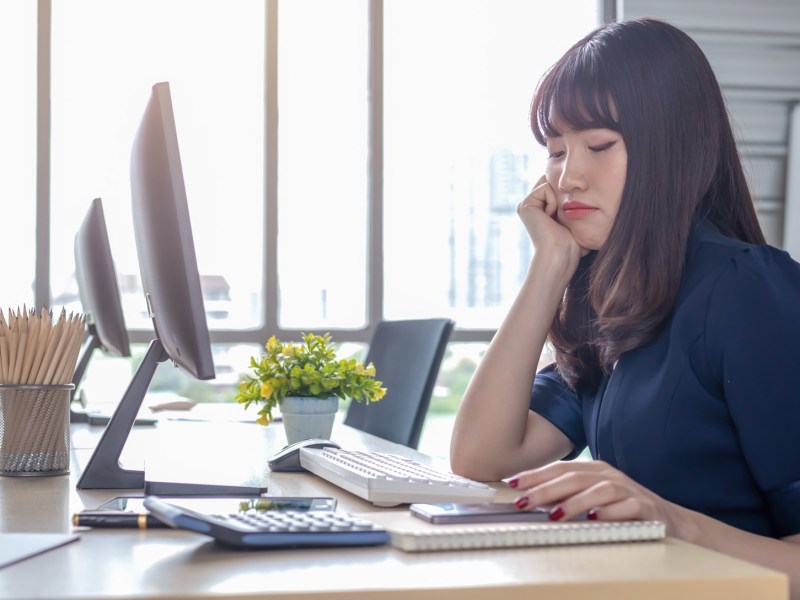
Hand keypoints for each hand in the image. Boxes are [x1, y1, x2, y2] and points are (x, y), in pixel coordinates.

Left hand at [508, 460, 682, 533]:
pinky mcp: (646, 508)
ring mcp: (629, 490)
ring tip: (554, 514)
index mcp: (595, 470)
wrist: (672, 520)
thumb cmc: (626, 508)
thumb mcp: (594, 498)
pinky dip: (610, 512)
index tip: (513, 483)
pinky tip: (595, 519)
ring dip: (575, 503)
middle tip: (524, 501)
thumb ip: (568, 496)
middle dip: (546, 489)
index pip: (561, 469)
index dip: (536, 475)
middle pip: (575, 478)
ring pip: (599, 491)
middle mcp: (610, 476)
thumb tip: (533, 499)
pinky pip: (627, 507)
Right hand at [517, 176, 581, 260]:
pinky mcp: (525, 205)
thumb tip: (591, 192)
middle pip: (554, 182)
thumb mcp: (578, 222)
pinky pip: (546, 188)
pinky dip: (553, 202)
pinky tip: (550, 218)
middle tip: (563, 218)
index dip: (570, 195)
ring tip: (556, 220)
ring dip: (560, 201)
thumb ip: (578, 206)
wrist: (560, 255)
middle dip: (564, 195)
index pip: (560, 187)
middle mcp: (532, 206)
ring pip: (550, 183)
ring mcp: (526, 205)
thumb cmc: (573, 245)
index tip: (569, 217)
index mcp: (541, 209)